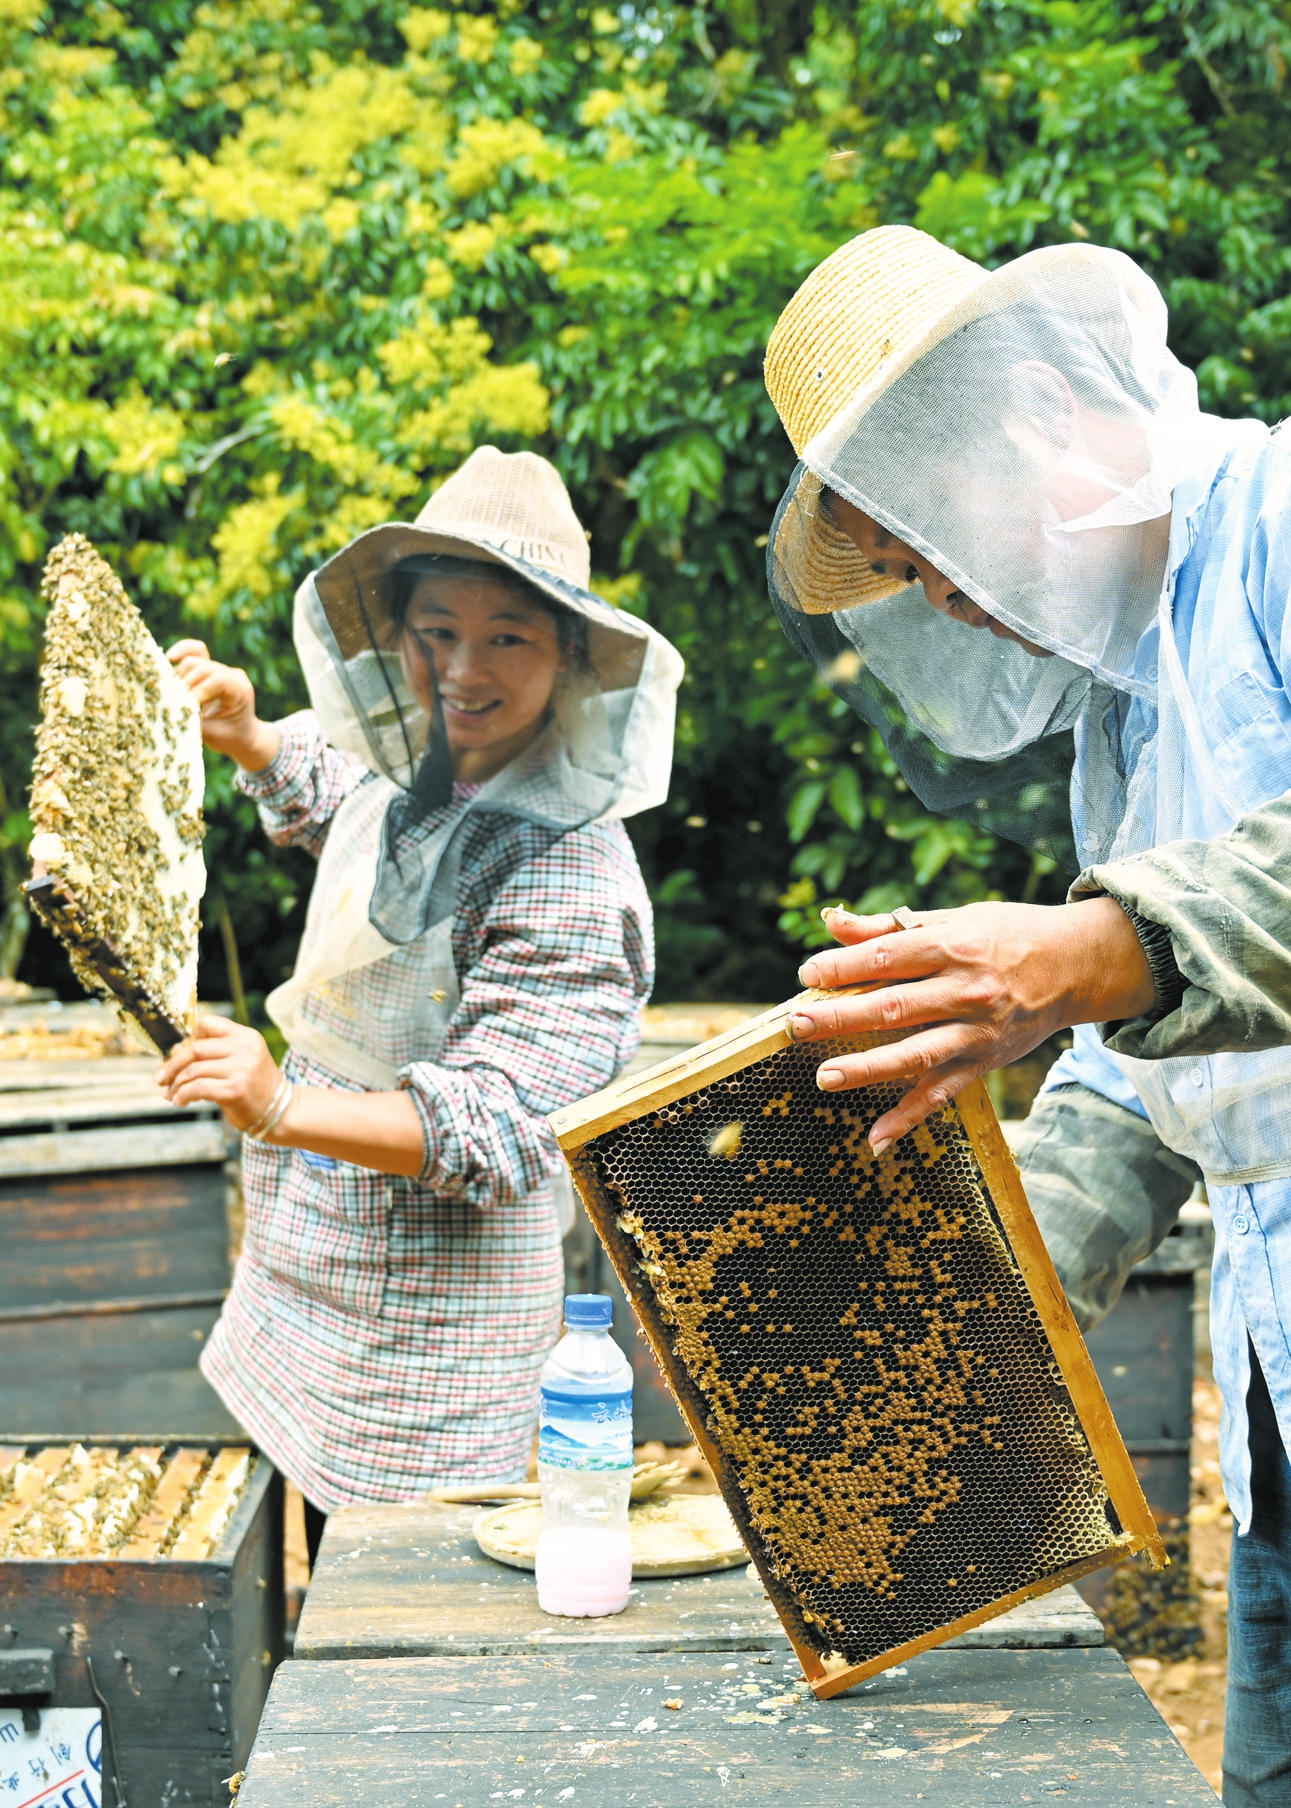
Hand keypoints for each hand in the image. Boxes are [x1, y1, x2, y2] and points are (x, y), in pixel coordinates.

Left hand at [158, 1015, 285, 1132]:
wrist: (280, 1110)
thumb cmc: (255, 1086)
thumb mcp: (244, 1059)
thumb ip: (218, 1052)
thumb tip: (175, 1056)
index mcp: (246, 1036)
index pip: (208, 1023)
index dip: (189, 1038)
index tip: (179, 1055)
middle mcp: (245, 1049)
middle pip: (196, 1049)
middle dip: (172, 1065)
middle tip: (161, 1078)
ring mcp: (241, 1069)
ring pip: (193, 1070)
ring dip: (176, 1084)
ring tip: (171, 1094)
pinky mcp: (234, 1089)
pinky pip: (197, 1088)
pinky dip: (183, 1095)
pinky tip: (180, 1101)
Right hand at [168, 640, 280, 769]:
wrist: (241, 734)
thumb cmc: (229, 737)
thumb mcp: (214, 735)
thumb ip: (195, 722)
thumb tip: (172, 709)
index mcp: (241, 691)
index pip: (218, 680)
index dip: (199, 690)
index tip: (186, 706)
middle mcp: (233, 675)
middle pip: (203, 668)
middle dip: (186, 685)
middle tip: (176, 702)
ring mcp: (222, 668)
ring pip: (194, 661)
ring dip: (180, 677)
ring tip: (175, 695)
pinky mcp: (210, 666)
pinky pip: (196, 651)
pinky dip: (182, 651)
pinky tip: (169, 657)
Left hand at [788, 896, 1154, 1150]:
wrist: (1074, 966)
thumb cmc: (1005, 935)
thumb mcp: (951, 919)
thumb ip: (886, 926)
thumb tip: (829, 921)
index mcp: (953, 946)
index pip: (888, 957)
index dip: (844, 967)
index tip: (807, 975)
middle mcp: (965, 991)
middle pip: (895, 1007)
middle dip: (841, 1016)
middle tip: (798, 1024)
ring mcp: (975, 1033)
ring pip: (916, 1055)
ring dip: (868, 1069)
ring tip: (825, 1077)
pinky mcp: (983, 1064)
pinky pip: (941, 1095)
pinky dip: (908, 1119)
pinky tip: (875, 1139)